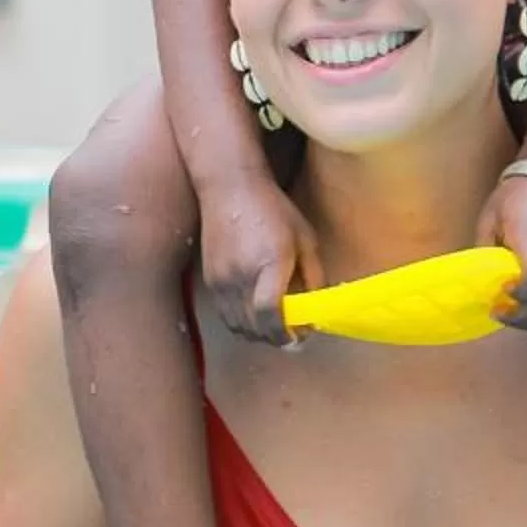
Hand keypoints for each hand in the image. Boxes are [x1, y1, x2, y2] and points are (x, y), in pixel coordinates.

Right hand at [199, 174, 320, 346]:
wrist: (229, 188)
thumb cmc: (274, 209)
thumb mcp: (305, 238)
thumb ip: (313, 276)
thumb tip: (316, 311)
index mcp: (269, 263)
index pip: (270, 314)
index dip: (285, 334)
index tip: (300, 337)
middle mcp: (241, 276)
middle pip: (255, 328)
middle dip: (276, 338)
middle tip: (293, 334)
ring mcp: (221, 280)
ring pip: (238, 327)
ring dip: (258, 334)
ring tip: (275, 325)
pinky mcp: (210, 281)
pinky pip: (226, 316)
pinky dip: (242, 324)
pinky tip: (256, 314)